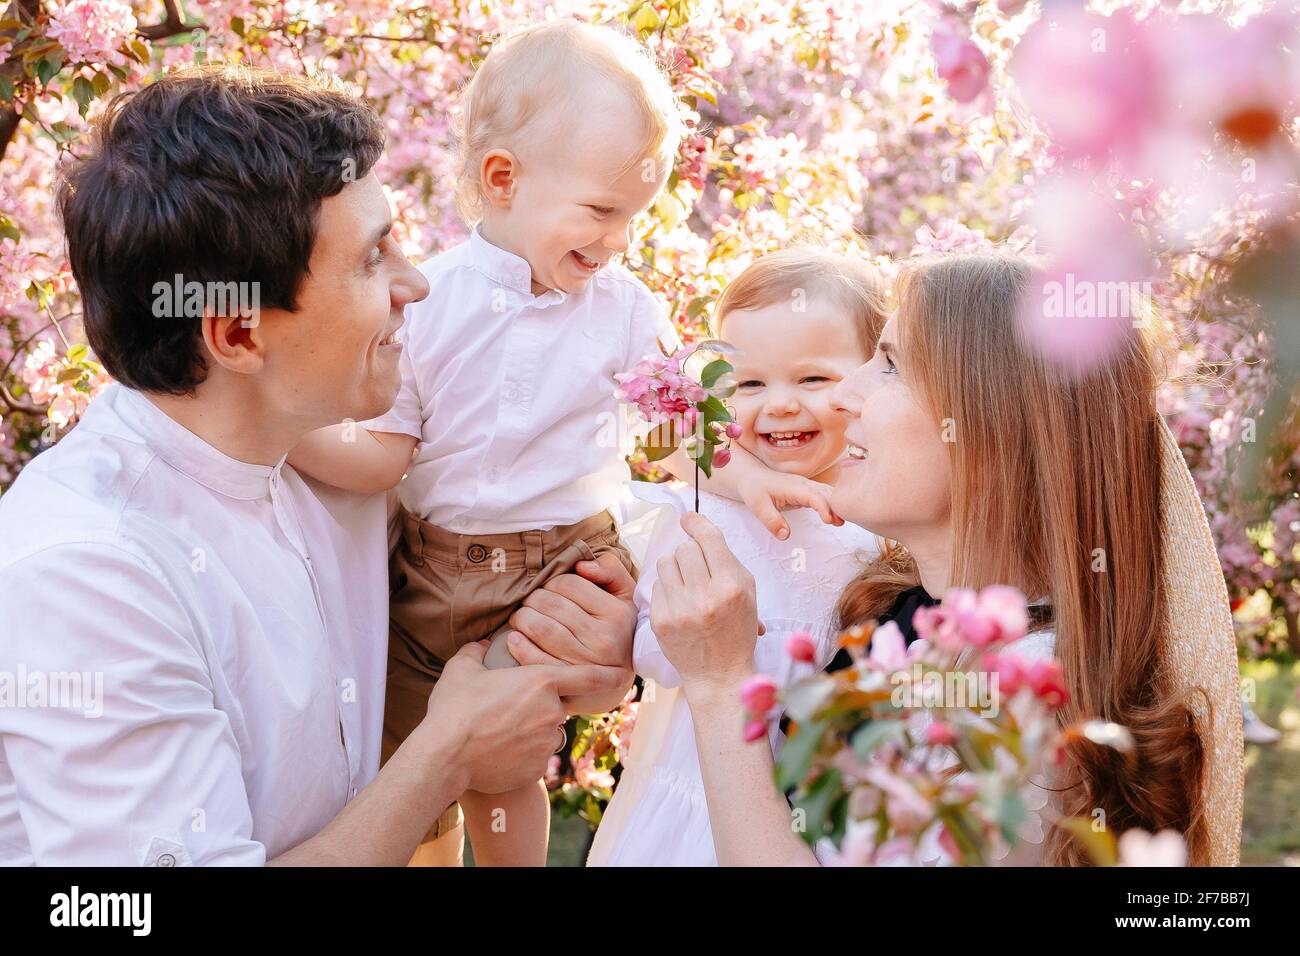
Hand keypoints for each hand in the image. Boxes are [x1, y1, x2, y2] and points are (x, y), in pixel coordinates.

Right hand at [422, 641, 626, 792]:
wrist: (445, 756)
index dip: (607, 674)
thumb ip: (476, 652)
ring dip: (531, 732)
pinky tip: (497, 753)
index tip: (623, 673)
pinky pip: (536, 758)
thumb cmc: (454, 709)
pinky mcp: (538, 768)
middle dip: (540, 708)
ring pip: (546, 734)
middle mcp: (551, 712)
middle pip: (557, 706)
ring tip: (497, 733)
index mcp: (540, 682)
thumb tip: (479, 644)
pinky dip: (523, 755)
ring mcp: (546, 743)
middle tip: (508, 712)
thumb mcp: (462, 669)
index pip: (588, 676)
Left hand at [503, 553, 636, 712]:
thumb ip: (611, 571)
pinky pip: (535, 658)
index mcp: (617, 614)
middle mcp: (603, 639)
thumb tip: (581, 566)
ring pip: (541, 628)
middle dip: (533, 598)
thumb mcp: (625, 596)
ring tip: (521, 617)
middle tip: (530, 601)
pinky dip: (519, 646)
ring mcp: (585, 663)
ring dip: (522, 618)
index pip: (570, 585)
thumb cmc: (616, 629)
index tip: (549, 588)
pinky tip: (514, 638)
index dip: (553, 581)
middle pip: (552, 605)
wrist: (617, 680)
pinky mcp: (567, 682)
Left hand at [649, 512, 760, 694]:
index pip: (708, 539)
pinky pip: (656, 585)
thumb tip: (695, 527)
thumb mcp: (747, 591)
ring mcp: (679, 610)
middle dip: (690, 553)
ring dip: (675, 567)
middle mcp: (704, 597)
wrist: (719, 673)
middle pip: (685, 548)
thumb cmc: (736, 629)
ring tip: (686, 584)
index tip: (688, 519)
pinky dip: (667, 588)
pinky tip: (679, 602)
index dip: (697, 523)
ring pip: (665, 562)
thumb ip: (725, 558)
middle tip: (697, 567)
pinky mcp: (660, 621)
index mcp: (730, 586)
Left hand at [738, 470, 842, 539]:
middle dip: (837, 506)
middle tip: (844, 523)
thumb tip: (785, 536)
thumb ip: (772, 521)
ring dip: (839, 505)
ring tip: (845, 522)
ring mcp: (809, 487)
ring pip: (830, 493)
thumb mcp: (758, 507)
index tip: (830, 520)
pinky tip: (841, 516)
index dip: (824, 507)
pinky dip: (835, 505)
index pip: (814, 495)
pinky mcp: (810, 492)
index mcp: (793, 487)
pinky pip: (827, 496)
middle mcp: (805, 485)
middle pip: (827, 493)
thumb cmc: (755, 490)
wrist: (753, 478)